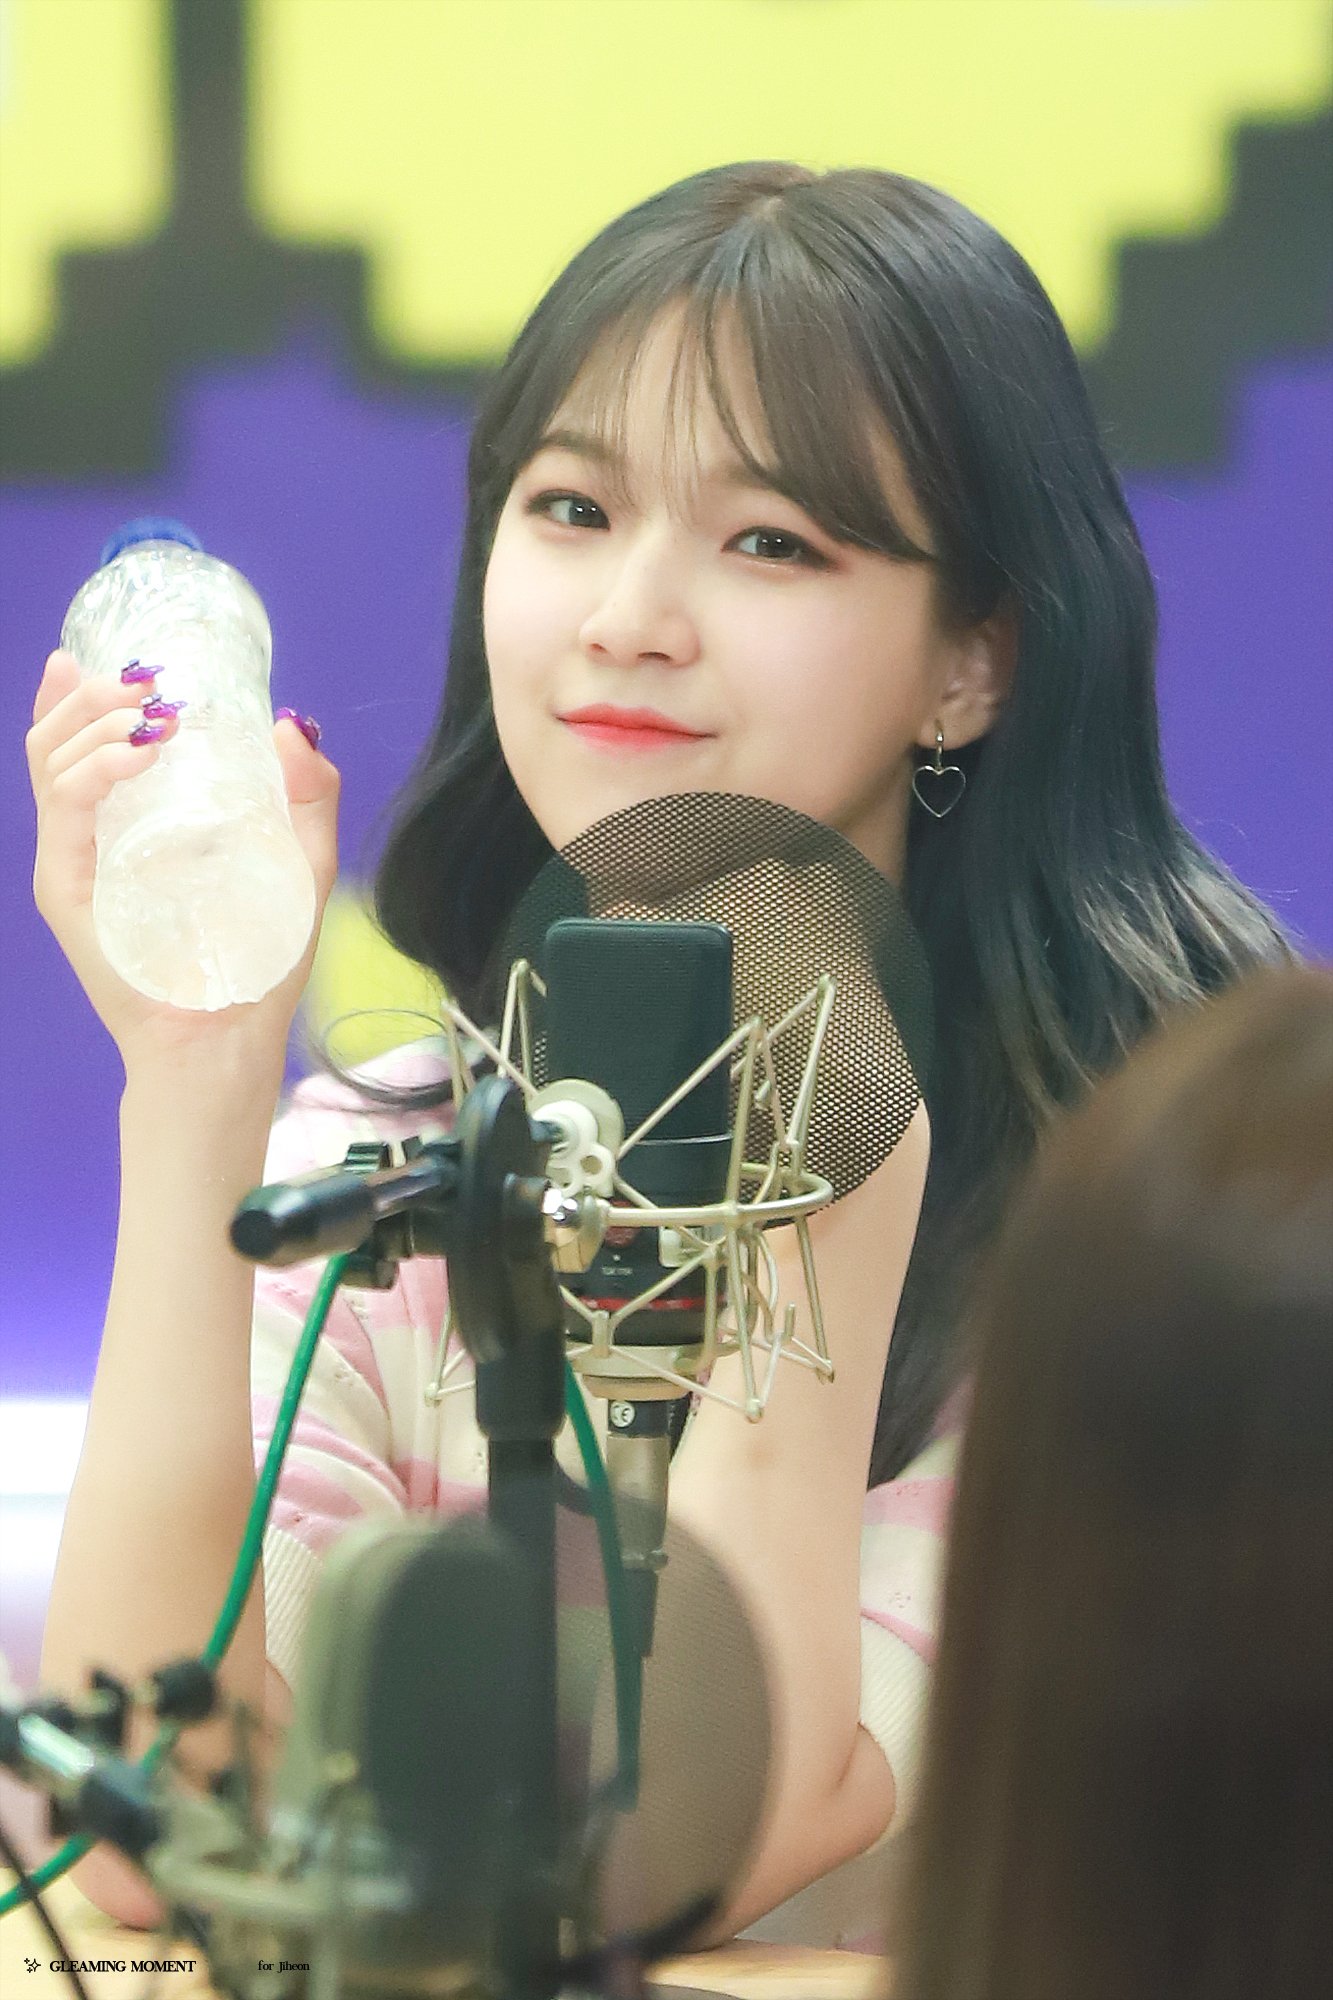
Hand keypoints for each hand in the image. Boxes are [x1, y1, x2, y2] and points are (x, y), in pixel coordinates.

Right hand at [27, 650, 340, 1078]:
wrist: (229, 1038)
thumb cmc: (257, 961)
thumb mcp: (299, 865)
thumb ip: (308, 797)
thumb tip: (294, 724)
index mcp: (130, 827)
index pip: (84, 746)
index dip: (80, 695)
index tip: (102, 657)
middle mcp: (91, 838)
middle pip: (58, 740)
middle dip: (92, 693)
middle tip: (141, 677)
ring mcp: (75, 861)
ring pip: (51, 761)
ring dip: (93, 718)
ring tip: (145, 709)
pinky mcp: (69, 888)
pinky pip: (67, 807)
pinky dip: (97, 766)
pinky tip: (141, 751)